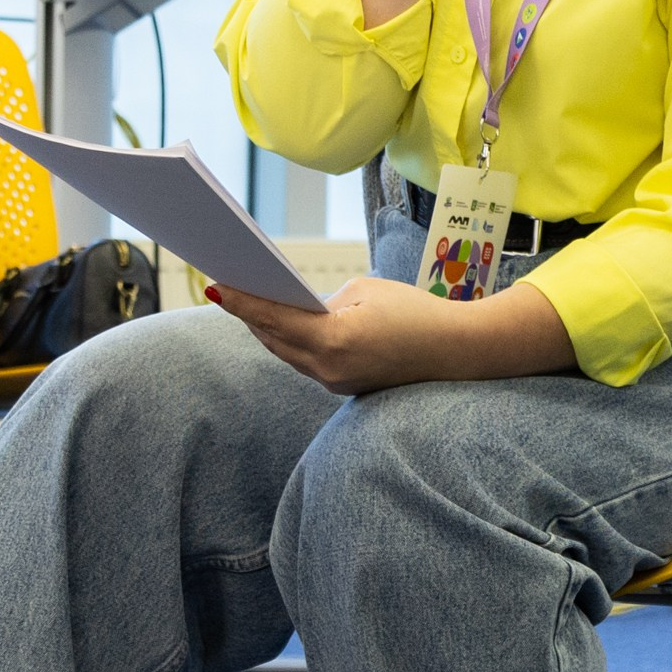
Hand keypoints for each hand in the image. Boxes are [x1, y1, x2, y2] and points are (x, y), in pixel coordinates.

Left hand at [209, 273, 578, 390]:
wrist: (456, 352)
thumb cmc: (415, 312)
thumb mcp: (367, 291)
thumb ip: (325, 301)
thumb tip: (300, 311)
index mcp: (334, 340)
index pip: (274, 318)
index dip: (242, 302)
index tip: (214, 285)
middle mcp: (328, 368)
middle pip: (273, 339)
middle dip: (249, 314)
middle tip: (223, 287)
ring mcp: (334, 382)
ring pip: (286, 352)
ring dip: (266, 329)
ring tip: (243, 303)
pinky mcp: (342, 386)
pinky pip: (304, 361)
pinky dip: (289, 341)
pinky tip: (277, 325)